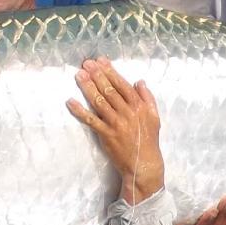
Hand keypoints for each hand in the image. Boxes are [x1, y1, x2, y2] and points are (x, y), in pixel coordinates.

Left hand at [68, 57, 163, 203]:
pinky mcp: (106, 134)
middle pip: (109, 90)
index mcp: (139, 106)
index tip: (101, 61)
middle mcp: (127, 112)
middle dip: (96, 75)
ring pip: (99, 101)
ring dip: (87, 87)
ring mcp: (115, 123)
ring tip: (79, 75)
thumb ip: (148, 97)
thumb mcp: (154, 116)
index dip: (110, 71)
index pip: (122, 84)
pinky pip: (91, 120)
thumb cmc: (149, 139)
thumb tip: (138, 81)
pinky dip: (80, 111)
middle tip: (86, 64)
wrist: (143, 163)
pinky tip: (71, 102)